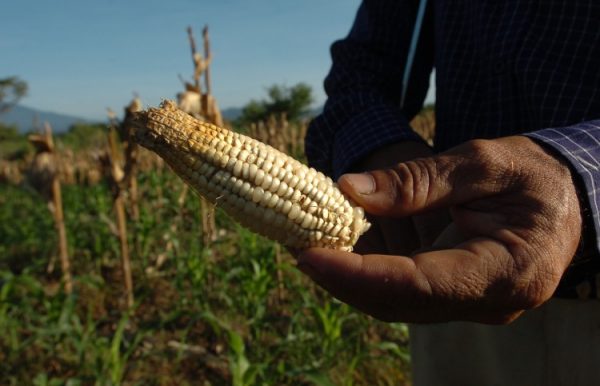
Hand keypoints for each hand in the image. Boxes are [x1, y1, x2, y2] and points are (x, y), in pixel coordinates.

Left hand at [297, 136, 581, 323]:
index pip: (419, 285)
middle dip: (342, 279)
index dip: (358, 275)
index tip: (308, 256)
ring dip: (349, 279)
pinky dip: (368, 274)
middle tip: (295, 247)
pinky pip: (404, 293)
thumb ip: (420, 181)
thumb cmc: (534, 174)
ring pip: (397, 303)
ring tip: (308, 245)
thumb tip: (350, 190)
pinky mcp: (457, 297)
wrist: (566, 199)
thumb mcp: (484, 161)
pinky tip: (340, 249)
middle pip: (399, 302)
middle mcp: (489, 303)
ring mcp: (472, 305)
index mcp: (508, 270)